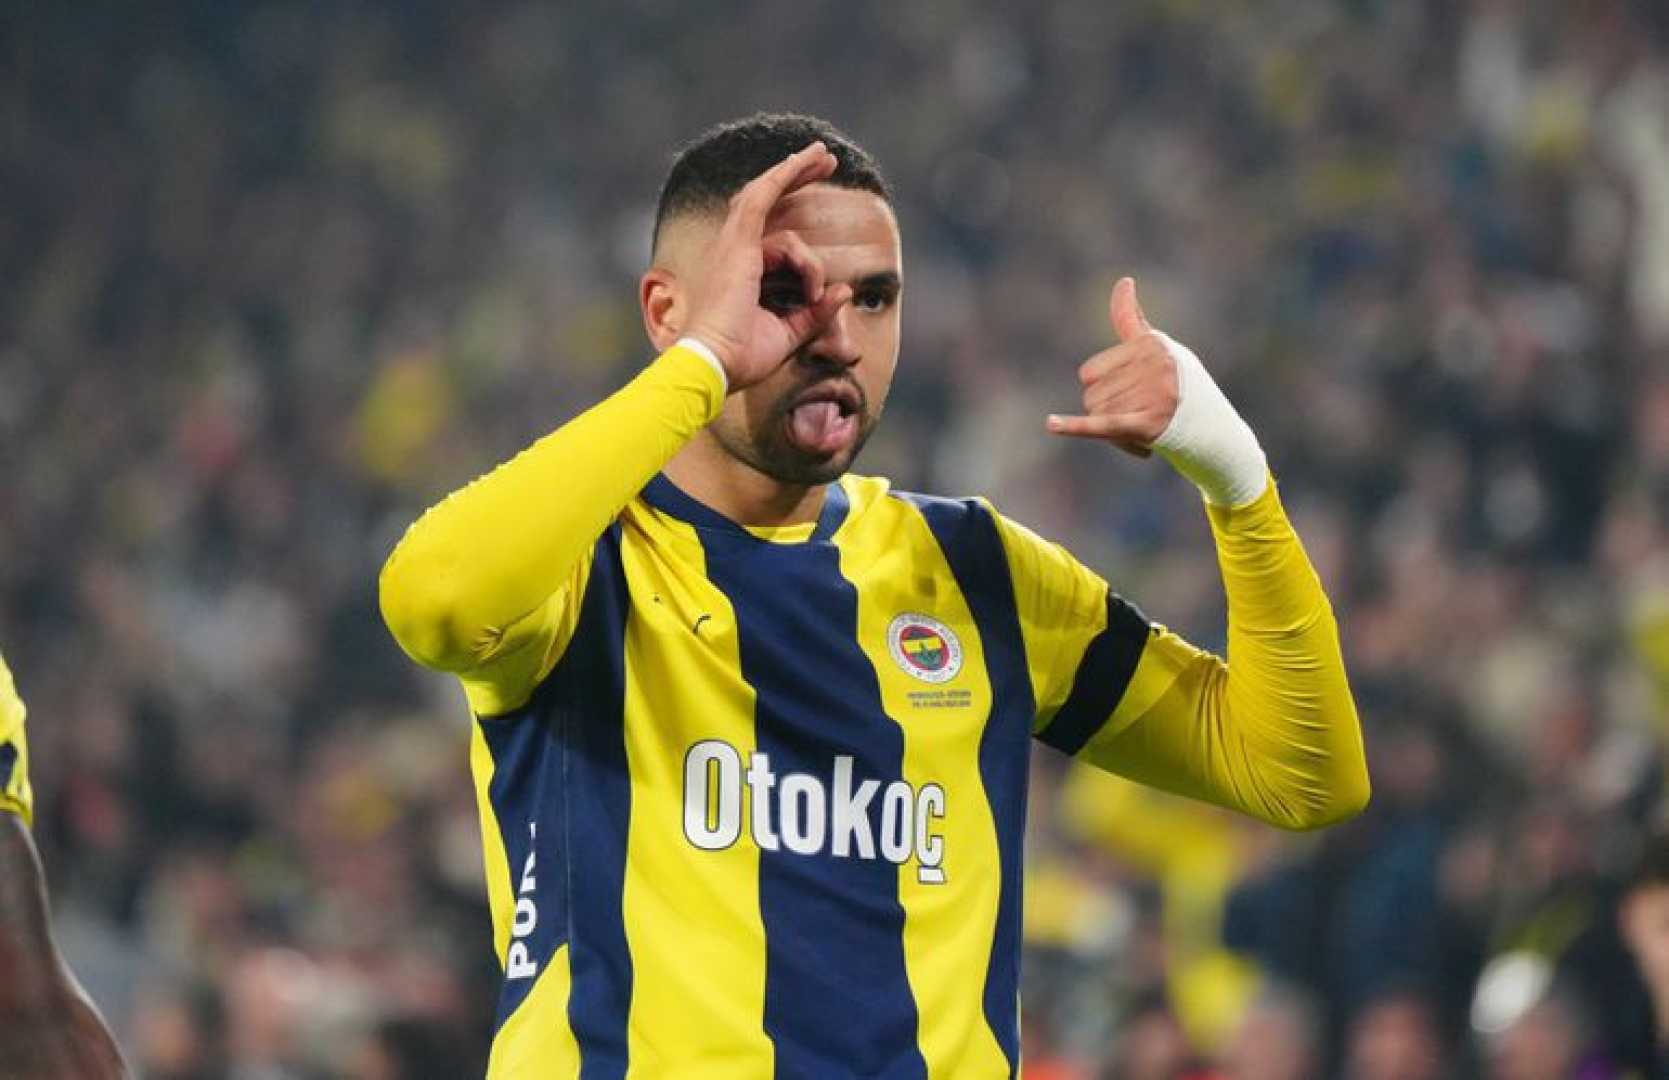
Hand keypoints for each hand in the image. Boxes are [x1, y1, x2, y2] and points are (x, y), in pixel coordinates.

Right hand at [683, 142, 853, 389]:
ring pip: (768, 196)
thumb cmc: (742, 357)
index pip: (766, 229)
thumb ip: (815, 312)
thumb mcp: (789, 333)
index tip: (820, 209)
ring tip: (827, 156)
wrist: (714, 364)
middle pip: (761, 199)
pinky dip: (784, 176)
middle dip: (794, 176)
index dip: (790, 216)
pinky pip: (763, 197)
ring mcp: (732, 244)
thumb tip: (844, 291)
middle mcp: (731, 251)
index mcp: (738, 271)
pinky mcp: (739, 242)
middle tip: (826, 160)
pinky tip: (806, 160)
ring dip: (796, 169)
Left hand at [1046, 277, 1177, 457]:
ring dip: (1112, 425)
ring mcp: (1153, 394)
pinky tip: (1051, 424)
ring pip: (1097, 412)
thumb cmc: (1175, 381)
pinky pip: (1104, 423)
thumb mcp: (1157, 346)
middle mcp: (1153, 366)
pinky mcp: (1150, 423)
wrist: (1210, 426)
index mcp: (1150, 344)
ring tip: (1143, 421)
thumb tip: (1123, 282)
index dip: (1099, 387)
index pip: (1091, 372)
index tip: (1118, 385)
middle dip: (1108, 407)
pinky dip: (1075, 426)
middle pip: (1091, 394)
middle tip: (1138, 410)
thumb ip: (1132, 321)